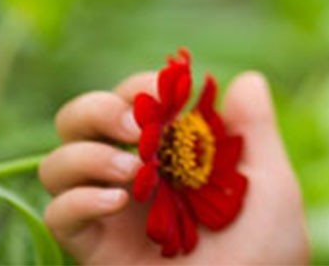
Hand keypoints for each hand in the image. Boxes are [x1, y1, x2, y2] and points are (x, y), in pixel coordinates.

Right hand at [39, 71, 307, 264]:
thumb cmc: (267, 256)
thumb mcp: (272, 186)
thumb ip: (255, 132)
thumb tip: (246, 80)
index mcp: (174, 155)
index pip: (134, 101)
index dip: (142, 85)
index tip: (168, 90)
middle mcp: (134, 178)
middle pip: (78, 121)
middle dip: (98, 108)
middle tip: (137, 126)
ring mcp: (110, 214)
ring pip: (56, 163)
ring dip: (87, 154)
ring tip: (133, 172)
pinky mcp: (93, 250)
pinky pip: (58, 215)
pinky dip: (78, 198)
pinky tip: (117, 202)